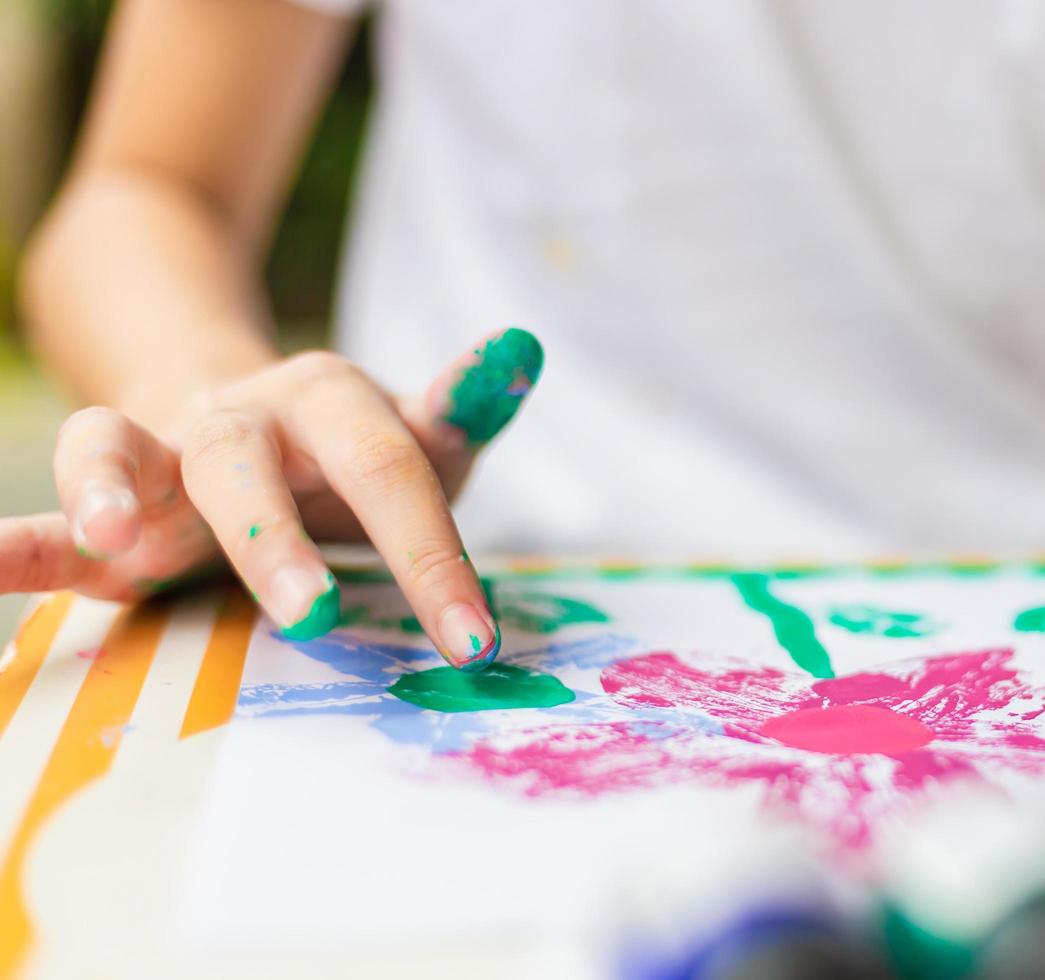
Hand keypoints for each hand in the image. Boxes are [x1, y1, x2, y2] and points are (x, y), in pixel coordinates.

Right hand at [0, 328, 542, 669]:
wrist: (249, 423)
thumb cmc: (350, 457)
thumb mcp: (414, 437)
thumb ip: (461, 410)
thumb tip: (521, 349)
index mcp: (330, 403)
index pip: (389, 474)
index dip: (434, 556)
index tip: (472, 643)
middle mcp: (242, 419)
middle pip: (252, 463)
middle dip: (280, 538)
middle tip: (316, 616)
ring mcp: (164, 456)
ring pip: (122, 450)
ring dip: (110, 488)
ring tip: (108, 536)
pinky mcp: (110, 504)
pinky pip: (50, 512)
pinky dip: (17, 540)